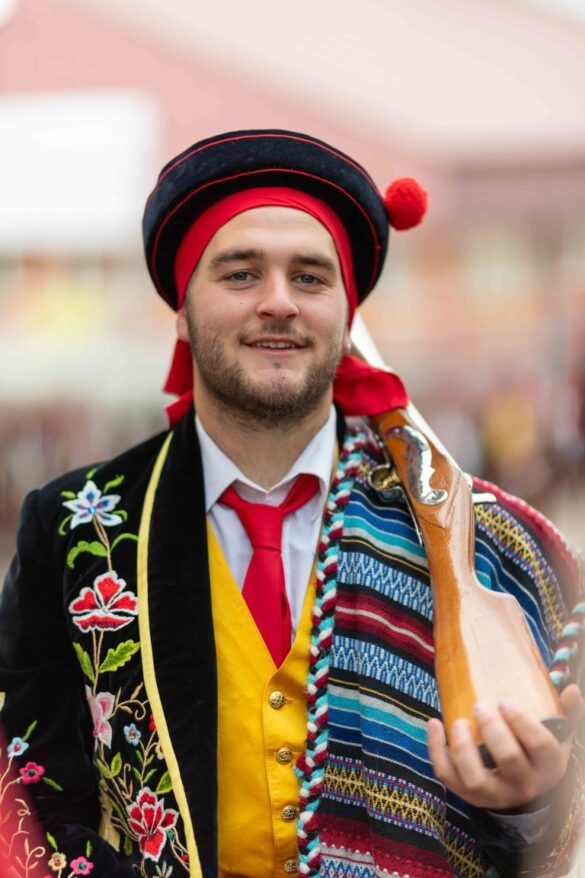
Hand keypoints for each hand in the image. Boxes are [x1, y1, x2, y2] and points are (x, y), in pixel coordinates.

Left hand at [427, 684, 584, 810]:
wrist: (526, 795)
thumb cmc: (540, 757)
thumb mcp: (559, 738)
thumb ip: (569, 714)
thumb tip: (572, 688)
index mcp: (549, 767)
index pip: (540, 746)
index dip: (522, 723)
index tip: (504, 702)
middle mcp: (524, 785)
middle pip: (509, 759)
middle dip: (492, 730)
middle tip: (480, 706)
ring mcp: (495, 794)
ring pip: (475, 778)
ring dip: (463, 748)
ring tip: (458, 722)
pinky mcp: (469, 795)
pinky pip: (448, 777)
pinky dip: (436, 751)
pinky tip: (434, 723)